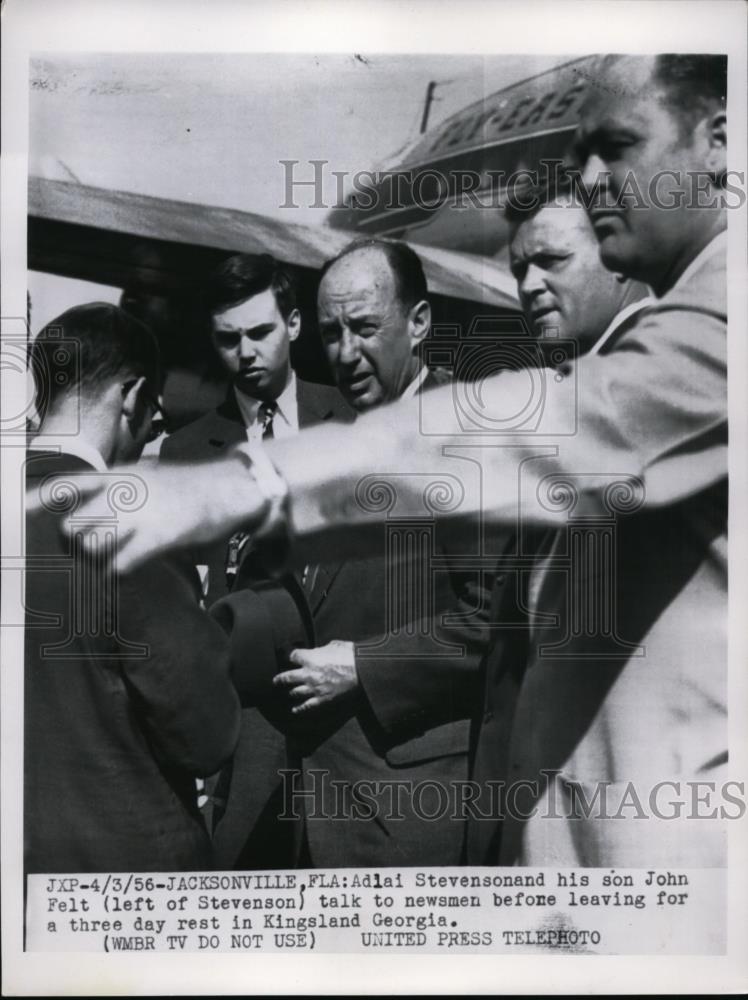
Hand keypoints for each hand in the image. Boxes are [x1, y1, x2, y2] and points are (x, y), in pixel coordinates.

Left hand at [49, 455, 270, 572]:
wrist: (229, 488)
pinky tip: (128, 568)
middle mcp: (121, 493)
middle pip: (72, 527)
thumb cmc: (187, 486)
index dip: (38, 500)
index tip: (18, 512)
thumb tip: (89, 513)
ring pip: (91, 547)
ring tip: (114, 558)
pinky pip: (119, 565)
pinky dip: (118, 572)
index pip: (66, 486)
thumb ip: (117, 490)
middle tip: (91, 549)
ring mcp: (138, 515)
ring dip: (98, 559)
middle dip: (76, 544)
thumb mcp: (147, 475)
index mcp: (117, 475)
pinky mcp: (156, 538)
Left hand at [274, 641, 358, 714]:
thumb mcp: (335, 645)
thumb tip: (319, 651)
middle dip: (280, 679)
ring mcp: (314, 688)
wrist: (363, 671)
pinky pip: (306, 706)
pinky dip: (299, 709)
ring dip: (290, 692)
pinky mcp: (322, 699)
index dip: (290, 655)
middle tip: (276, 681)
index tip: (289, 657)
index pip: (292, 656)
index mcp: (310, 658)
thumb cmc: (351, 655)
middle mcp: (308, 674)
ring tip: (287, 692)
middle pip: (287, 677)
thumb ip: (322, 649)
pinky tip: (294, 710)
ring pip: (294, 692)